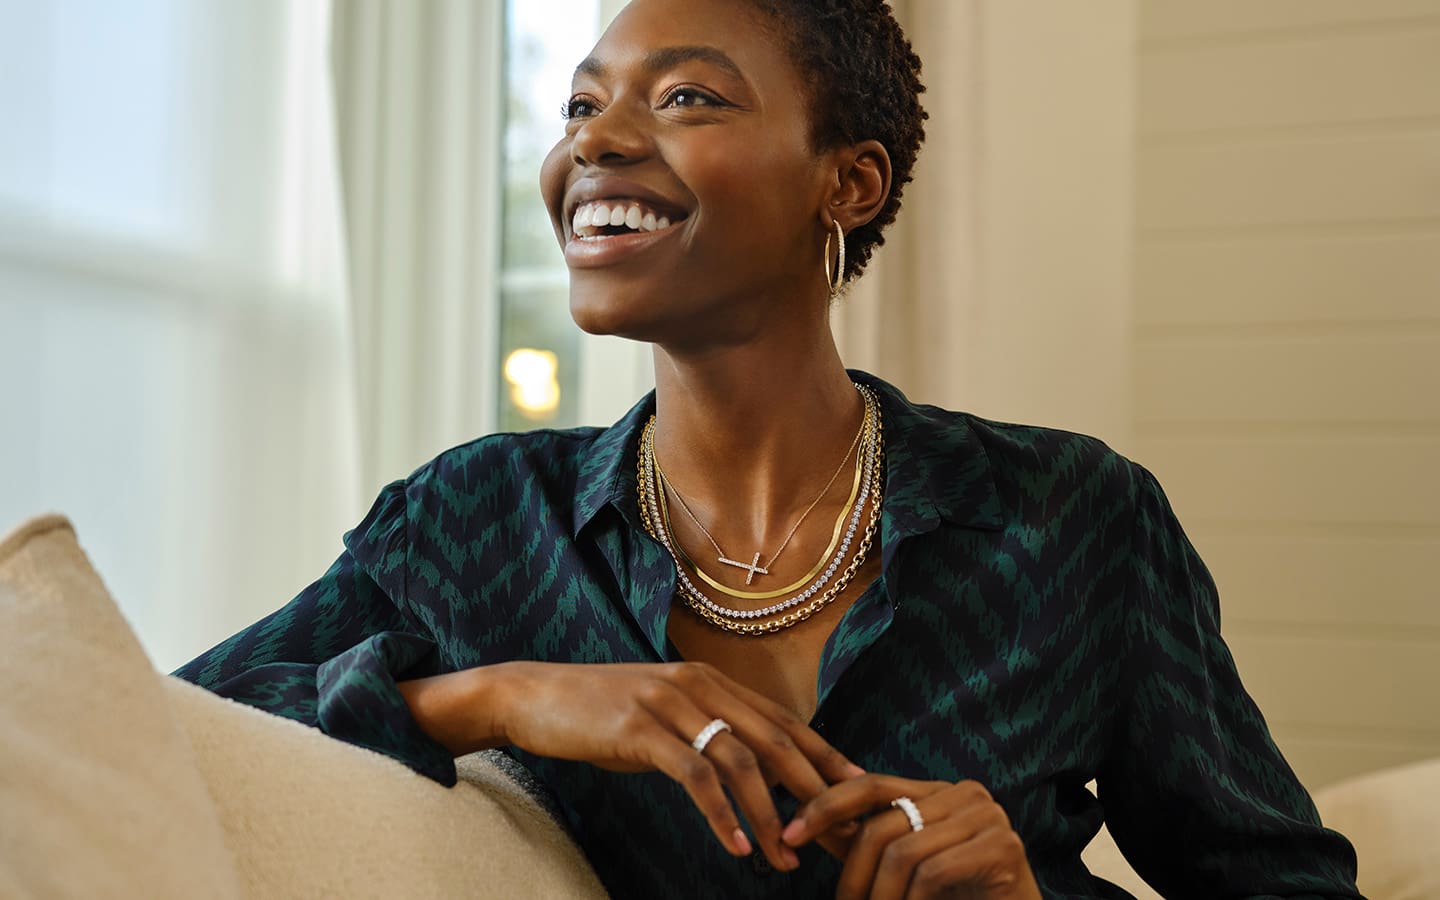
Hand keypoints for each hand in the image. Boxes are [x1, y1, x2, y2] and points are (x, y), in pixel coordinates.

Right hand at [489, 661, 862, 871]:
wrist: (532, 696)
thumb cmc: (599, 713)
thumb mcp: (663, 714)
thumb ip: (706, 731)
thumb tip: (751, 771)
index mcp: (711, 680)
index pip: (783, 721)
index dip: (825, 757)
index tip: (859, 793)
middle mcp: (699, 684)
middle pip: (775, 740)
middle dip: (813, 791)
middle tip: (839, 835)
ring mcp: (670, 703)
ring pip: (740, 761)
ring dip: (769, 815)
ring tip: (786, 859)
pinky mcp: (640, 728)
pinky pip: (695, 775)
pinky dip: (722, 814)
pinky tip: (737, 846)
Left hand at [781, 774, 1040, 899]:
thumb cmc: (955, 899)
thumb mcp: (898, 867)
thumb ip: (858, 843)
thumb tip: (801, 825)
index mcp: (939, 791)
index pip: (871, 785)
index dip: (826, 805)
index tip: (789, 835)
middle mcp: (965, 793)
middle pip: (883, 824)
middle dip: (852, 874)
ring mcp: (988, 816)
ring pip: (903, 851)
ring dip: (879, 896)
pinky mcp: (1003, 846)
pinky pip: (932, 872)